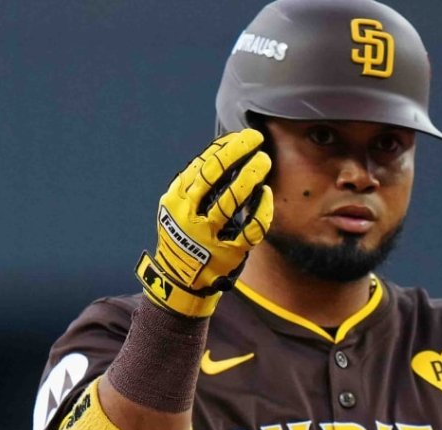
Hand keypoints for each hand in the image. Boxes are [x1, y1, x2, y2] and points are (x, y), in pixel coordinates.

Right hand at [135, 129, 273, 317]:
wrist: (178, 281)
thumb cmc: (184, 236)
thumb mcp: (177, 209)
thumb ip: (195, 187)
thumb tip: (227, 151)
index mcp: (175, 201)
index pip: (201, 165)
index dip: (225, 147)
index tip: (242, 137)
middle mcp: (189, 216)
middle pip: (213, 174)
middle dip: (237, 152)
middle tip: (256, 140)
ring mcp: (208, 235)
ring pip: (231, 199)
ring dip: (250, 175)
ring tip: (264, 161)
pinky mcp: (227, 253)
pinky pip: (250, 227)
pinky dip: (261, 208)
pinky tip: (266, 194)